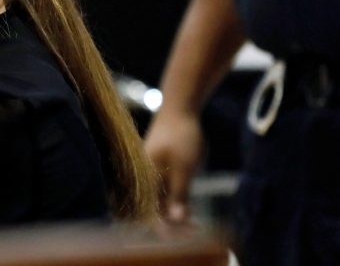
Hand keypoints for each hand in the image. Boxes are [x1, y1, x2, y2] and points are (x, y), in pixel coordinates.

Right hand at [143, 109, 202, 223]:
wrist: (179, 107)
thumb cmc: (181, 134)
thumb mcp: (185, 167)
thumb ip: (179, 194)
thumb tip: (176, 220)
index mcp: (144, 177)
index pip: (150, 213)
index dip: (168, 229)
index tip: (189, 233)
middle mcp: (143, 178)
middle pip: (153, 210)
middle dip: (173, 224)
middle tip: (196, 230)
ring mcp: (150, 173)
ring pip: (159, 203)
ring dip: (175, 215)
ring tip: (195, 224)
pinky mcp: (158, 169)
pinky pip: (163, 193)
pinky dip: (175, 203)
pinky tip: (189, 209)